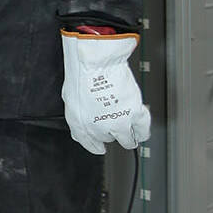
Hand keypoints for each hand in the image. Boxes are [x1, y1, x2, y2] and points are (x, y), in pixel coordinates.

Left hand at [61, 31, 150, 154]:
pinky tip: (141, 132)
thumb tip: (81, 125)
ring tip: (131, 136)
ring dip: (129, 138)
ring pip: (127, 140)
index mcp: (81, 124)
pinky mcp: (135, 114)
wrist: (97, 64)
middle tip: (114, 128)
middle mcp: (100, 127)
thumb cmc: (82, 75)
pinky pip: (142, 130)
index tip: (99, 147)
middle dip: (110, 134)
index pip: (88, 143)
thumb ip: (77, 116)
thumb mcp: (70, 99)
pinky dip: (142, 132)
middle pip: (109, 140)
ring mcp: (118, 122)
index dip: (95, 146)